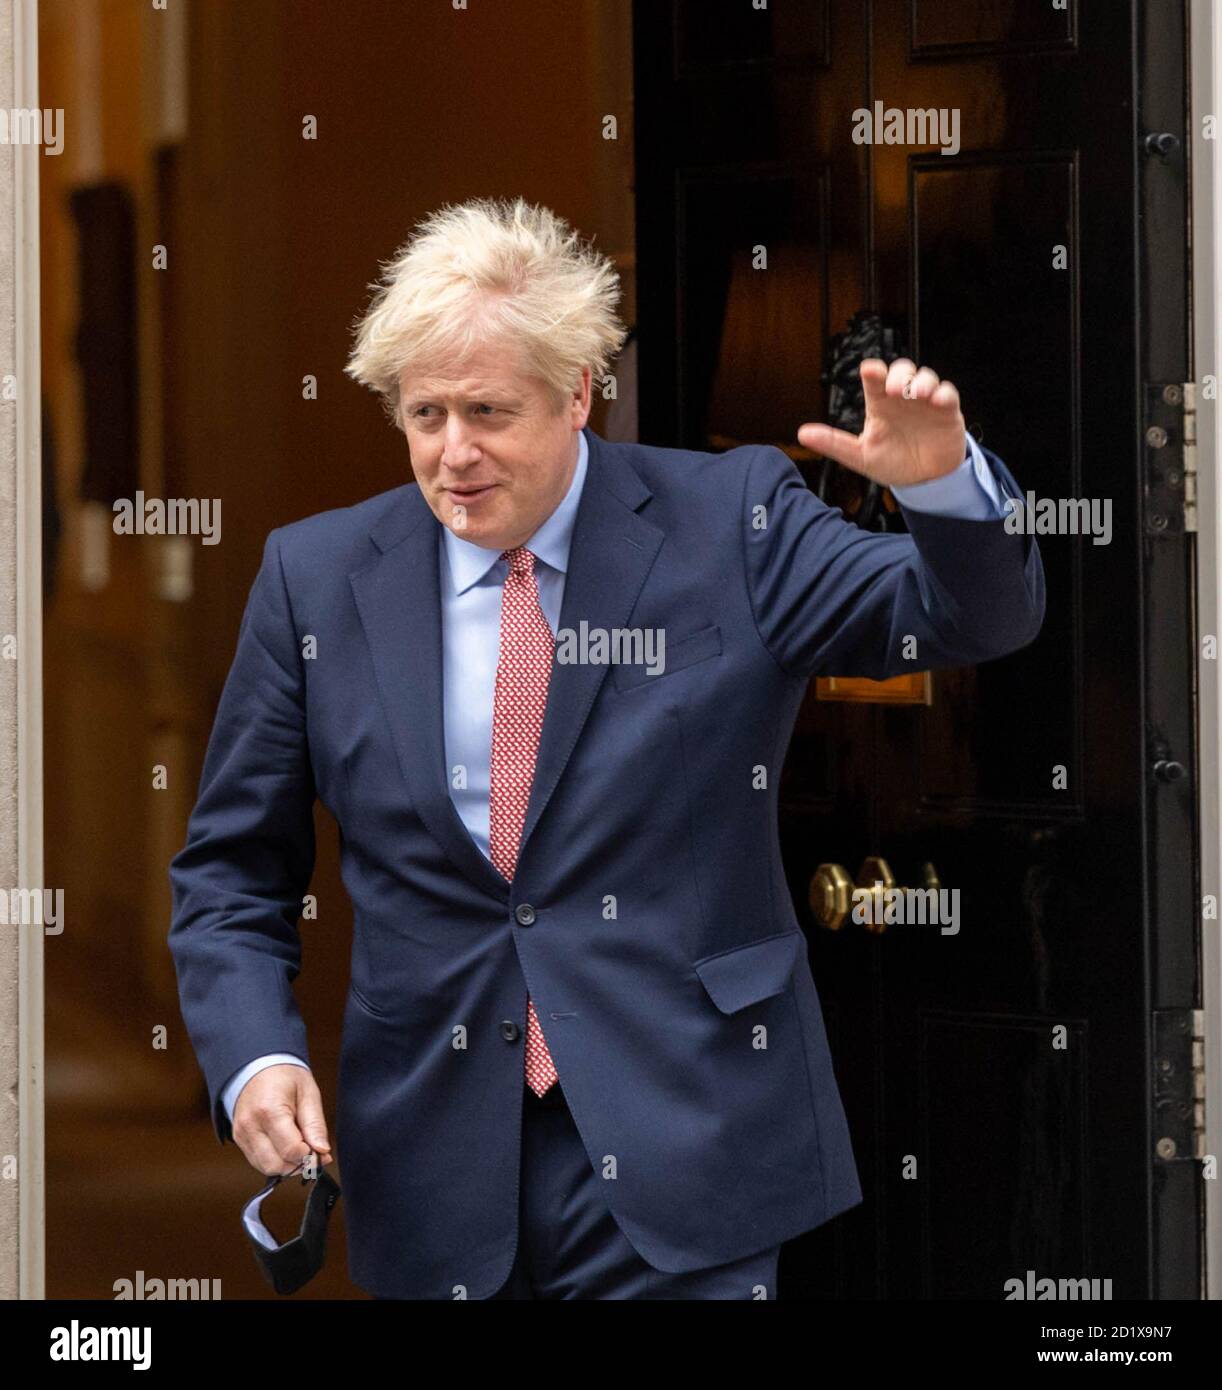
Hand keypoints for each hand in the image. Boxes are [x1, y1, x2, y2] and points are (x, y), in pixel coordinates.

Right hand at [232, 1063, 333, 1176]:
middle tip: (312, 1151)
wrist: (257, 1064)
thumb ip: (315, 1125)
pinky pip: (258, 1161)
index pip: (291, 1150)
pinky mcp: (238, 1139)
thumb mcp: (308, 1092)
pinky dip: (275, 1160)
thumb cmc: (284, 1075)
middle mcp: (250, 1125)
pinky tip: (285, 1145)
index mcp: (270, 1111)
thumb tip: (322, 1152)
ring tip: (299, 1145)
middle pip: (276, 1165)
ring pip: (266, 1167)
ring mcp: (241, 1134)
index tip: (321, 1152)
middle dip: (298, 1164)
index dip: (310, 1157)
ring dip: (286, 1165)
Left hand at [797, 358, 966, 487]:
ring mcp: (925, 403)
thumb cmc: (892, 463)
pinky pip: (948, 394)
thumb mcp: (860, 456)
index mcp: (880, 405)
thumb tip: (802, 434)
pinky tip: (938, 401)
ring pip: (926, 377)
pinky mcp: (947, 412)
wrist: (923, 482)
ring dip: (922, 381)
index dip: (873, 372)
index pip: (875, 381)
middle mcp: (902, 399)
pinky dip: (944, 393)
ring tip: (916, 394)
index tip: (870, 370)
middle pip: (902, 371)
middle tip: (896, 390)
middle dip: (899, 374)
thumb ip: (834, 443)